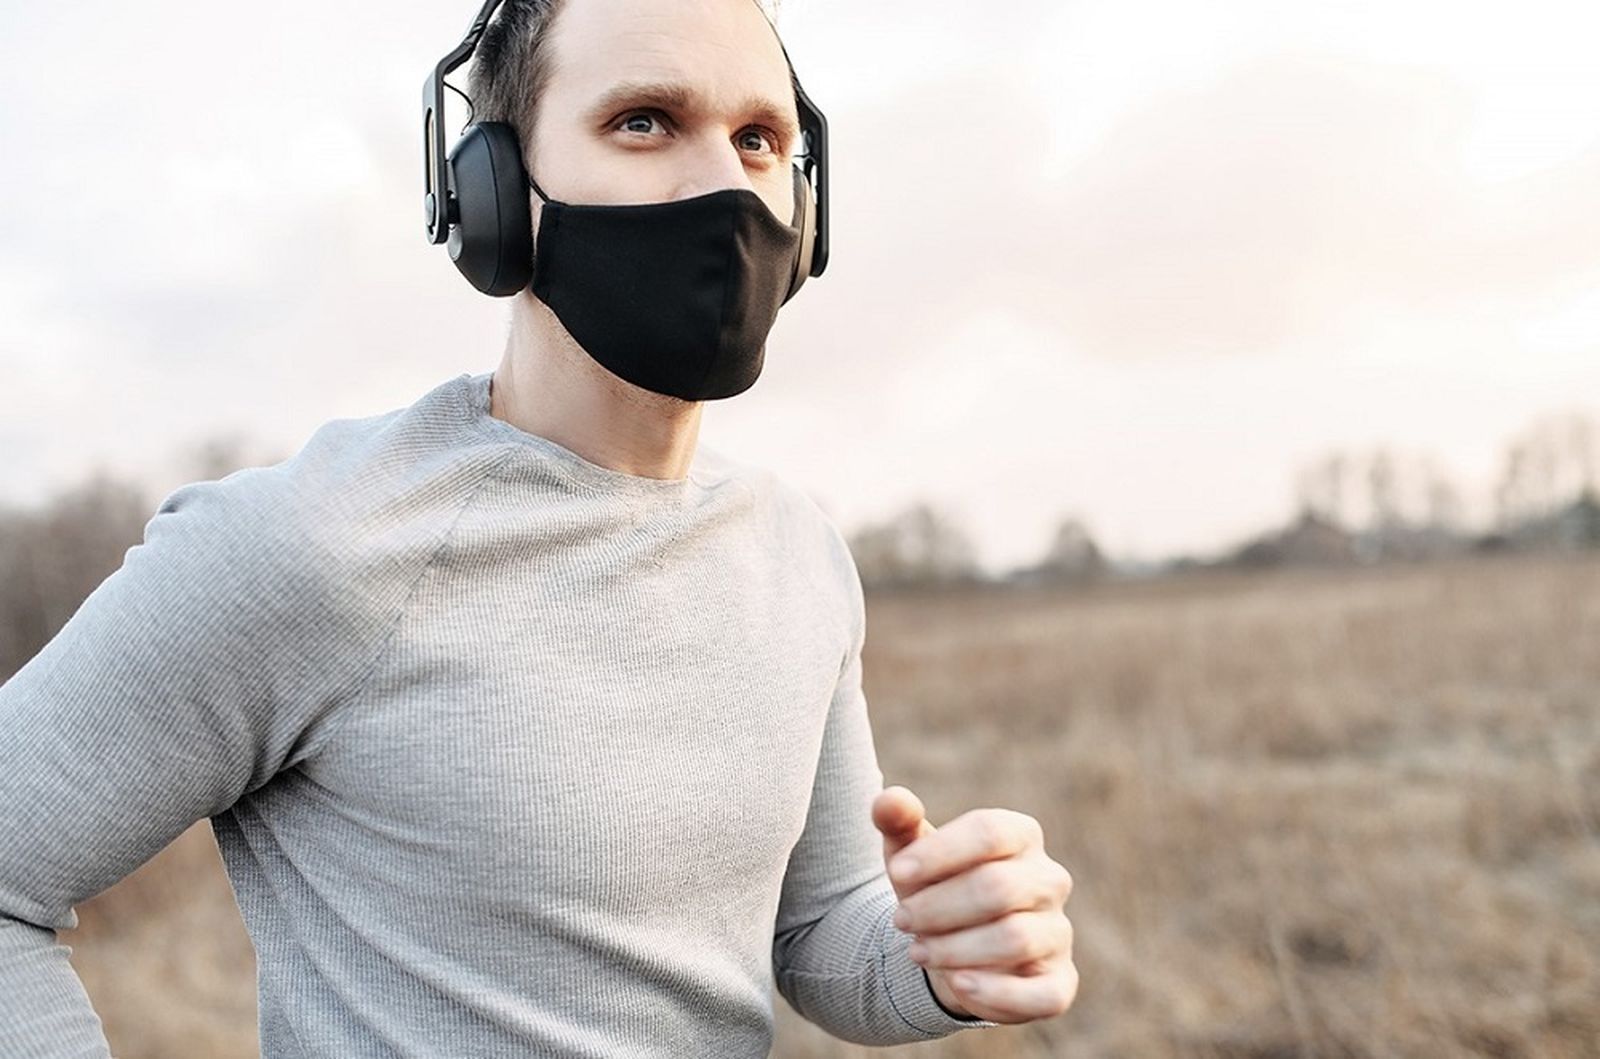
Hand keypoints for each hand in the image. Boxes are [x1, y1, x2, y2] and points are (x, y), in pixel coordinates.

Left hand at [872, 785, 1077, 1023]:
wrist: (948, 948)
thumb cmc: (934, 888)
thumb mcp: (910, 853)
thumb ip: (897, 821)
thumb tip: (889, 801)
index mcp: (1021, 835)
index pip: (990, 832)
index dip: (940, 852)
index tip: (897, 871)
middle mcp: (1049, 880)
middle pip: (998, 888)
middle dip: (938, 907)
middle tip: (901, 920)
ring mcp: (1057, 933)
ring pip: (1014, 938)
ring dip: (954, 948)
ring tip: (916, 952)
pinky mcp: (1058, 983)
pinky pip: (1042, 995)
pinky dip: (996, 993)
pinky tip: (957, 986)